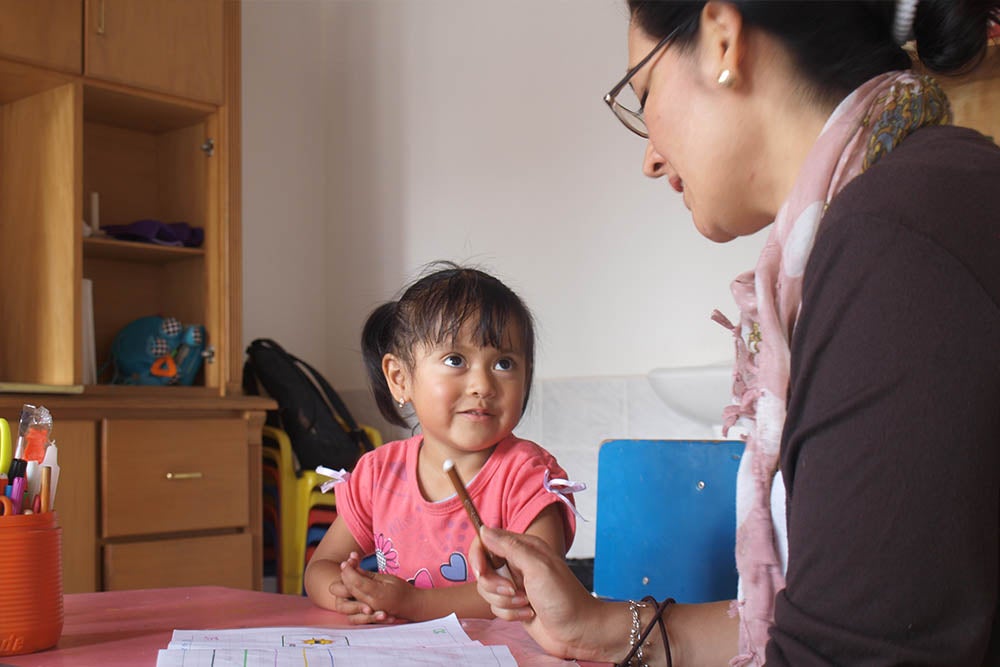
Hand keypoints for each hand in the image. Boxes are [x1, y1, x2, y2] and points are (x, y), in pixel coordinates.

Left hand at [336, 553, 412, 623]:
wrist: (412, 606)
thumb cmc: (403, 590)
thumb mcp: (388, 578)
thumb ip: (369, 575)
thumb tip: (355, 568)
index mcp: (378, 593)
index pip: (356, 582)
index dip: (349, 571)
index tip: (346, 562)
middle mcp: (371, 603)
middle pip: (350, 589)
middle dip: (345, 576)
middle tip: (346, 564)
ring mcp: (369, 610)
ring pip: (349, 598)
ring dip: (346, 585)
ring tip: (348, 574)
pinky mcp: (368, 613)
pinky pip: (354, 604)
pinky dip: (350, 594)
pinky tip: (351, 585)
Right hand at [470, 526, 603, 659]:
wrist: (578, 632)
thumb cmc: (563, 597)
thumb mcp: (537, 567)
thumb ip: (509, 547)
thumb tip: (485, 530)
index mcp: (523, 547)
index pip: (486, 541)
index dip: (477, 556)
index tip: (480, 572)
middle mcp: (516, 564)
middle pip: (482, 569)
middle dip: (493, 585)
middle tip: (514, 590)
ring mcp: (514, 585)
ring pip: (487, 591)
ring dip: (505, 601)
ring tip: (526, 603)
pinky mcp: (514, 605)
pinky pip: (495, 607)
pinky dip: (510, 613)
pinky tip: (529, 614)